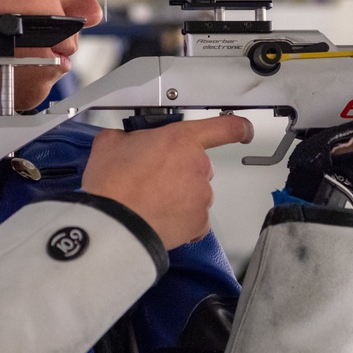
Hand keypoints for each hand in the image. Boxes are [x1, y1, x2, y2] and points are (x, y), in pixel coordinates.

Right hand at [81, 115, 252, 248]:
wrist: (114, 225)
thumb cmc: (112, 186)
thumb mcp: (109, 144)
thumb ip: (126, 136)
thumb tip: (124, 141)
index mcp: (181, 140)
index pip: (224, 127)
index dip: (238, 127)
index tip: (243, 130)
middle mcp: (198, 165)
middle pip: (198, 164)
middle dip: (179, 170)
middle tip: (153, 178)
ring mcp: (201, 195)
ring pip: (195, 192)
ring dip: (179, 195)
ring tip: (150, 201)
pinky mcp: (199, 222)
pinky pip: (195, 219)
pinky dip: (181, 220)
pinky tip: (160, 218)